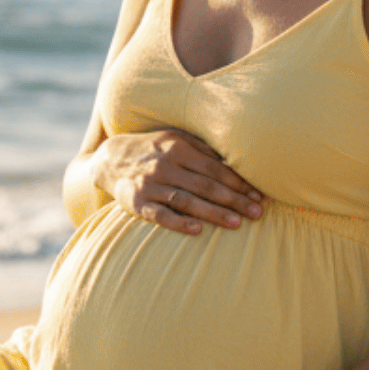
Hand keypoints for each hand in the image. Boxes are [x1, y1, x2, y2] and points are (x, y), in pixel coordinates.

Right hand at [92, 128, 262, 234]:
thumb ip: (203, 149)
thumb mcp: (175, 139)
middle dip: (234, 200)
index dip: (239, 182)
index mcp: (178, 147)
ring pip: (187, 200)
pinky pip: (161, 215)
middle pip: (206, 185)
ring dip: (214, 213)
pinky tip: (198, 230)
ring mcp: (149, 184)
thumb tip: (238, 161)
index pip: (215, 168)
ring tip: (237, 223)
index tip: (259, 195)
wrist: (110, 159)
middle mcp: (164, 165)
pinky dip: (179, 222)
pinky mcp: (136, 203)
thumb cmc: (153, 149)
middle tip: (257, 212)